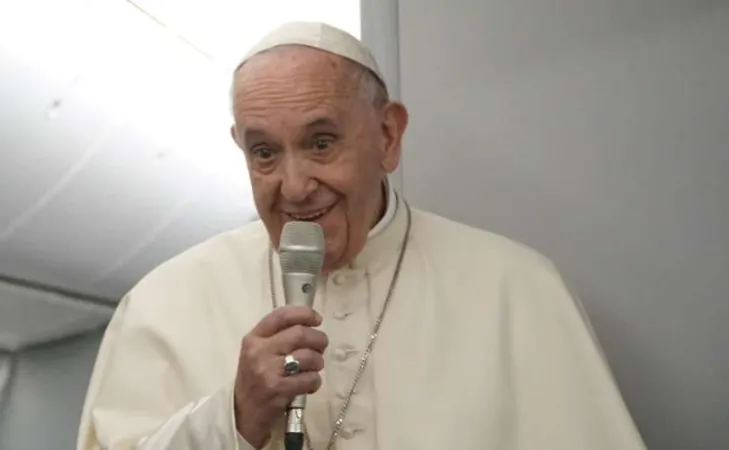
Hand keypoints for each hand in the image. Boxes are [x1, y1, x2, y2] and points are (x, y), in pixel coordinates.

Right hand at [234, 305, 327, 448]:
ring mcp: (267, 370)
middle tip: (321, 347)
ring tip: (314, 367)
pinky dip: (315, 381)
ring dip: (318, 362)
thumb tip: (310, 325)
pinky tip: (309, 384)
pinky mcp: (278, 389)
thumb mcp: (257, 353)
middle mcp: (259, 351)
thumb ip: (277, 337)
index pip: (281, 315)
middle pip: (300, 333)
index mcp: (254, 338)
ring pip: (308, 356)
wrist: (242, 414)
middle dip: (318, 339)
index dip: (304, 313)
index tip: (317, 319)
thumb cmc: (255, 380)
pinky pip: (309, 378)